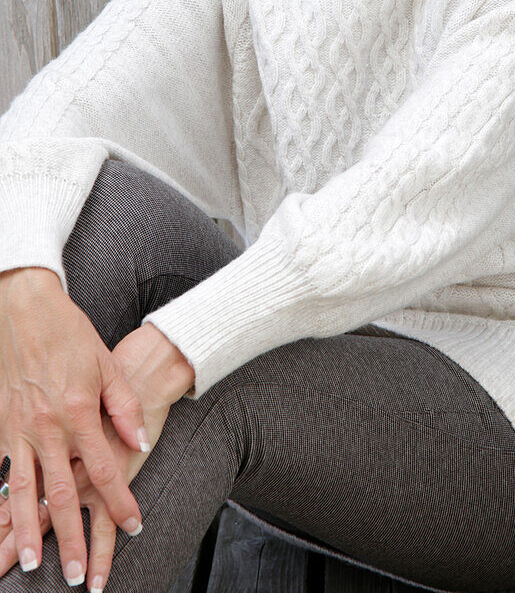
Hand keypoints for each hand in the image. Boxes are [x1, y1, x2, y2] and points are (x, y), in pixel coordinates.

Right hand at [0, 323, 193, 586]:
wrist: (27, 308)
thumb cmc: (72, 334)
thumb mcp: (108, 365)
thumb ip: (125, 407)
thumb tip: (140, 442)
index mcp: (79, 412)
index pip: (105, 470)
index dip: (121, 502)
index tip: (135, 526)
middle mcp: (47, 426)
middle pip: (60, 494)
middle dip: (69, 539)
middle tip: (78, 575)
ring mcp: (19, 427)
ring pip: (22, 491)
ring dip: (27, 531)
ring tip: (31, 563)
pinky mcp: (1, 424)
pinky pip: (3, 470)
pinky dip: (4, 500)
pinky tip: (5, 522)